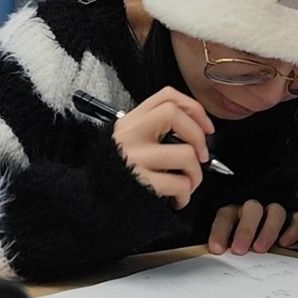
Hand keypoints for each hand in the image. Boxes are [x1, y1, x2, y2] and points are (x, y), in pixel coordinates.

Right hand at [112, 87, 213, 208]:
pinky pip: (180, 183)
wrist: (91, 201)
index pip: (166, 96)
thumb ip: (151, 131)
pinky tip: (177, 200)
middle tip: (200, 157)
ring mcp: (135, 158)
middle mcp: (130, 135)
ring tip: (187, 185)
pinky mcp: (141, 182)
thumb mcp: (126, 143)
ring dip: (195, 174)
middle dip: (198, 137)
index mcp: (130, 122)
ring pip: (185, 153)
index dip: (193, 108)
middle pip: (175, 115)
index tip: (205, 127)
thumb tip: (194, 133)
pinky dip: (185, 195)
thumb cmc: (116, 174)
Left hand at [208, 201, 297, 254]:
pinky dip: (292, 230)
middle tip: (239, 250)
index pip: (226, 215)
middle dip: (245, 230)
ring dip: (268, 230)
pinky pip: (297, 218)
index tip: (217, 249)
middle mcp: (254, 210)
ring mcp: (274, 212)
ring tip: (260, 250)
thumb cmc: (243, 245)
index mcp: (235, 213)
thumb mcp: (230, 245)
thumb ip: (225, 248)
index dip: (220, 231)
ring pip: (276, 211)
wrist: (269, 242)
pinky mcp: (293, 219)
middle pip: (252, 209)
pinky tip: (285, 244)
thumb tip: (214, 260)